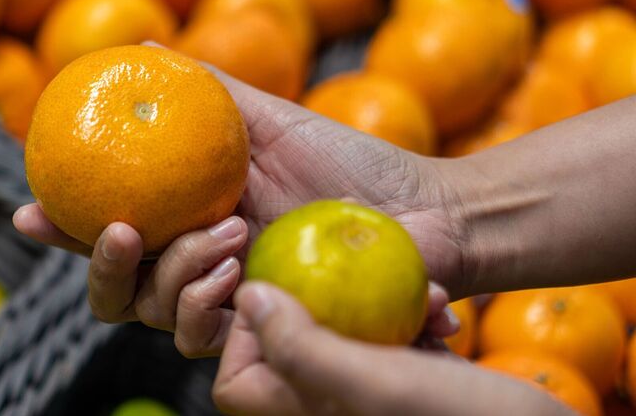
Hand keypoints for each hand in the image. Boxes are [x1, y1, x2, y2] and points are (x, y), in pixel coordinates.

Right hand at [15, 66, 472, 355]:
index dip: (61, 229)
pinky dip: (211, 308)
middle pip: (114, 291)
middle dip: (103, 265)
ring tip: (228, 237)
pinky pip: (208, 342)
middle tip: (127, 230)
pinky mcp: (264, 337)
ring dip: (178, 276)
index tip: (28, 210)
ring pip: (155, 316)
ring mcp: (227, 305)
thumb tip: (139, 46)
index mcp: (186, 221)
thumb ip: (206, 91)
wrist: (421, 212)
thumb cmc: (349, 165)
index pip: (107, 231)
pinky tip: (242, 277)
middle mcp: (195, 268)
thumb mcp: (271, 119)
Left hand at [213, 282, 569, 415]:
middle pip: (281, 341)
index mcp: (296, 412)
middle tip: (340, 267)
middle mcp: (322, 405)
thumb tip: (248, 298)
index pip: (230, 371)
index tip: (271, 278)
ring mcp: (362, 394)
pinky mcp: (401, 382)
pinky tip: (437, 306)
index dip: (240, 323)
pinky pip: (381, 337)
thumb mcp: (376, 382)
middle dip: (311, 297)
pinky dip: (403, 316)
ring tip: (417, 292)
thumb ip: (300, 346)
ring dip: (367, 299)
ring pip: (336, 329)